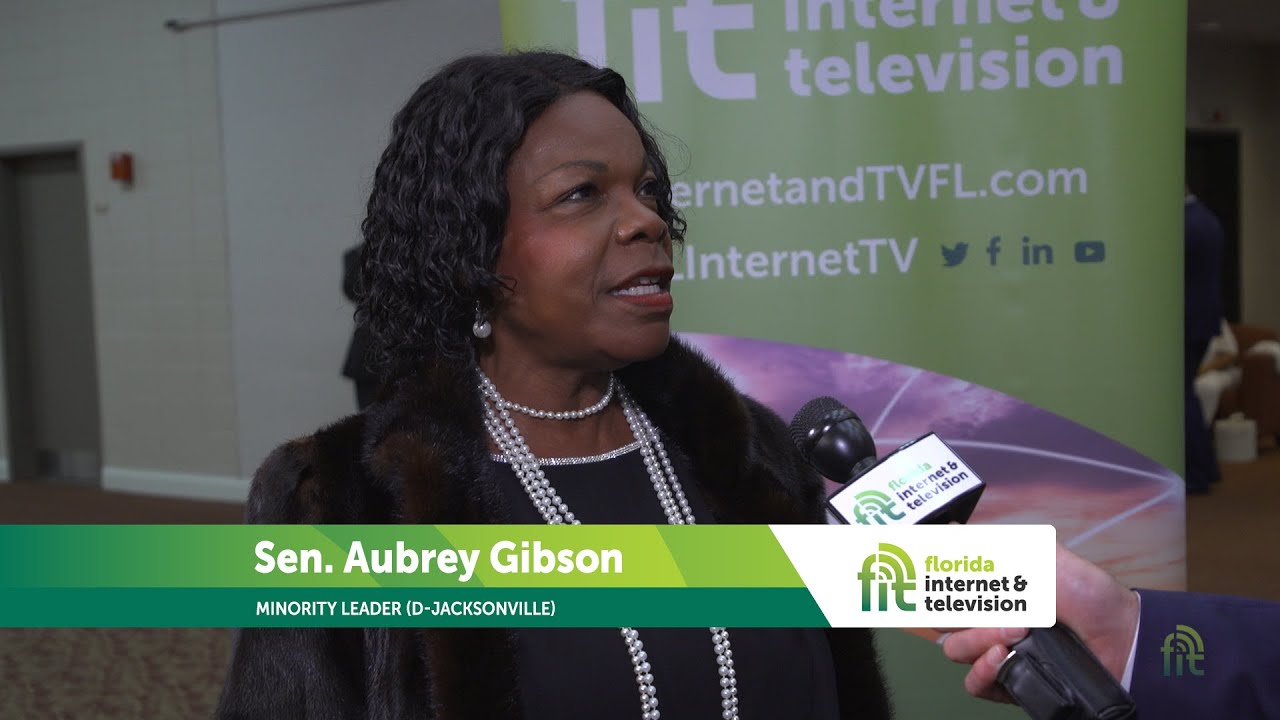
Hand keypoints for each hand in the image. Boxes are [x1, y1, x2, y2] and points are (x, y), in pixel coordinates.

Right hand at [937, 542, 1140, 703]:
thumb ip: (993, 544)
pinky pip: (975, 685)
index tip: (923, 572)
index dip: (927, 581)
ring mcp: (997, 654)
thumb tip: (948, 529)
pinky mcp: (1010, 684)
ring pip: (955, 650)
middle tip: (989, 602)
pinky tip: (1001, 657)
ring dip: (978, 638)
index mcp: (992, 591)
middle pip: (942, 619)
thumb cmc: (1087, 594)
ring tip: (1015, 631)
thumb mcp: (1042, 556)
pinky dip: (982, 670)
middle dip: (955, 608)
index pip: (944, 587)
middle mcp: (989, 621)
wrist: (1122, 638)